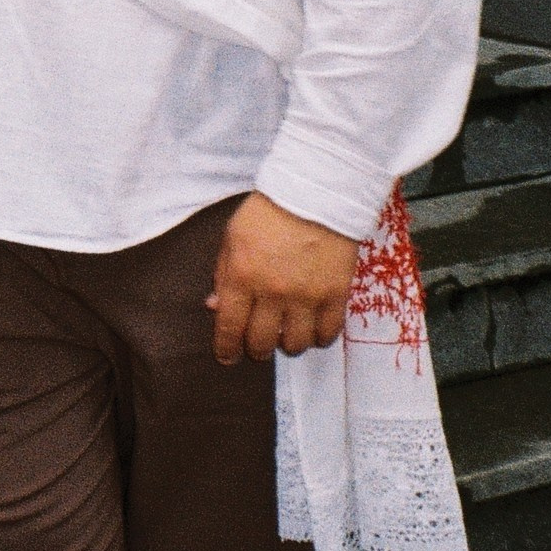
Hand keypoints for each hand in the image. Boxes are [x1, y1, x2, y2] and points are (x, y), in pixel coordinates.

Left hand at [207, 192, 357, 363]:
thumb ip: (223, 275)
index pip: (229, 328)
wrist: (315, 193)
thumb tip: (215, 308)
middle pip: (262, 342)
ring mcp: (306, 296)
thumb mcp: (232, 237)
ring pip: (295, 344)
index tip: (227, 357)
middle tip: (258, 345)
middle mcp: (272, 292)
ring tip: (287, 334)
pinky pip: (327, 332)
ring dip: (288, 344)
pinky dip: (319, 336)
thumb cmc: (267, 213)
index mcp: (241, 276)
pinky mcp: (335, 294)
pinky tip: (313, 329)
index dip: (226, 349)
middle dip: (256, 349)